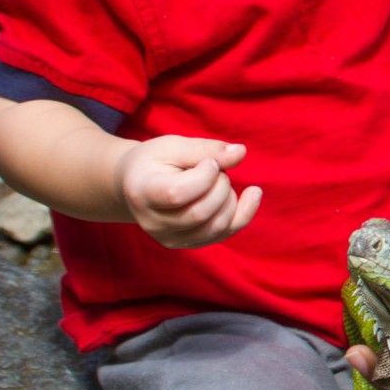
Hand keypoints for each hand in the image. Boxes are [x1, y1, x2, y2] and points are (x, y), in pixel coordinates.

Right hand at [115, 135, 260, 247]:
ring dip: (231, 198)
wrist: (136, 185)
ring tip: (220, 180)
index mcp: (143, 193)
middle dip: (221, 185)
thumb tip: (241, 152)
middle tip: (215, 168)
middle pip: (201, 213)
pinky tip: (252, 193)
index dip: (204, 176)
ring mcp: (170, 238)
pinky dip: (244, 212)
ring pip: (217, 227)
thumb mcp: (173, 146)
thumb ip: (205, 149)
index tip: (209, 163)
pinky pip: (225, 234)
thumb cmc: (155, 161)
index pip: (178, 194)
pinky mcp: (189, 244)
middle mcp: (154, 223)